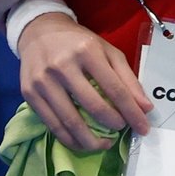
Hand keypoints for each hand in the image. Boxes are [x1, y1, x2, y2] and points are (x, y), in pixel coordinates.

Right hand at [18, 12, 152, 150]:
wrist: (39, 31)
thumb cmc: (79, 42)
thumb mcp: (107, 51)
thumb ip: (128, 78)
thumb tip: (145, 108)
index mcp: (87, 51)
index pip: (115, 89)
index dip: (132, 112)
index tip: (143, 128)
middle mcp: (63, 66)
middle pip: (93, 106)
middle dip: (113, 125)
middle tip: (121, 131)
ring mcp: (43, 81)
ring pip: (70, 122)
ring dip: (92, 141)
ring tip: (105, 144)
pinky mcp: (29, 94)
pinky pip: (52, 125)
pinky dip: (70, 139)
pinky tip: (83, 142)